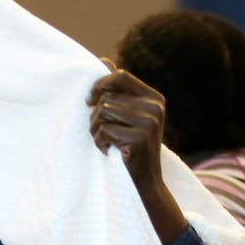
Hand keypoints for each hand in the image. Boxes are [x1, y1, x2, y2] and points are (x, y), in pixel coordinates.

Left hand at [88, 58, 187, 244]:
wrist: (144, 183)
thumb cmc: (130, 148)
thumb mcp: (127, 117)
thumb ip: (118, 92)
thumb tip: (103, 60)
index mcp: (153, 97)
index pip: (119, 76)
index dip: (99, 85)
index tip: (89, 101)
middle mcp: (155, 107)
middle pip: (106, 97)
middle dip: (95, 117)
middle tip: (102, 134)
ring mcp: (150, 122)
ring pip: (102, 113)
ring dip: (96, 131)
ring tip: (106, 143)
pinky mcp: (140, 138)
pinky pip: (103, 131)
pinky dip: (100, 143)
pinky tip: (111, 152)